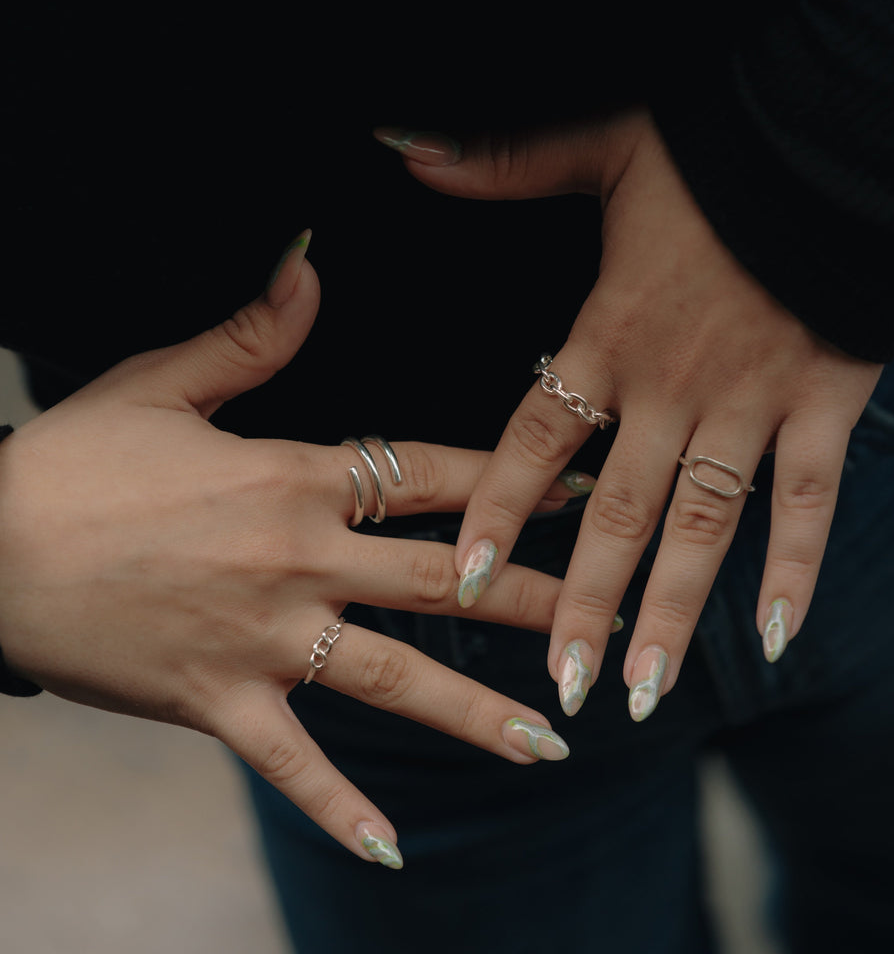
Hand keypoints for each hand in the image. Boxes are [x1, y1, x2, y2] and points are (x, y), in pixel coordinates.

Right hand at [0, 233, 577, 868]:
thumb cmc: (71, 463)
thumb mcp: (162, 382)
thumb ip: (253, 333)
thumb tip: (309, 262)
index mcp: (296, 477)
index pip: (433, 480)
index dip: (515, 486)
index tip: (582, 495)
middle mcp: (300, 561)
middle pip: (442, 581)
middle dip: (531, 599)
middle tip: (604, 620)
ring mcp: (265, 639)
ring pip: (396, 678)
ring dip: (477, 713)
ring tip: (551, 739)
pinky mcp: (218, 702)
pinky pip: (293, 764)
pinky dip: (341, 808)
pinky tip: (395, 850)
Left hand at [377, 109, 882, 720]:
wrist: (832, 129)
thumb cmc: (712, 143)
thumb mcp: (600, 143)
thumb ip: (503, 164)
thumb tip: (409, 154)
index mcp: (609, 332)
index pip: (533, 440)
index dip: (497, 510)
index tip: (466, 579)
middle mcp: (671, 384)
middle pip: (614, 512)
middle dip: (584, 601)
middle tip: (563, 680)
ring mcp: (750, 401)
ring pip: (702, 524)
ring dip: (672, 611)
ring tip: (641, 688)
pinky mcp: (824, 402)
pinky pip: (807, 500)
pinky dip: (794, 569)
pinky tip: (774, 638)